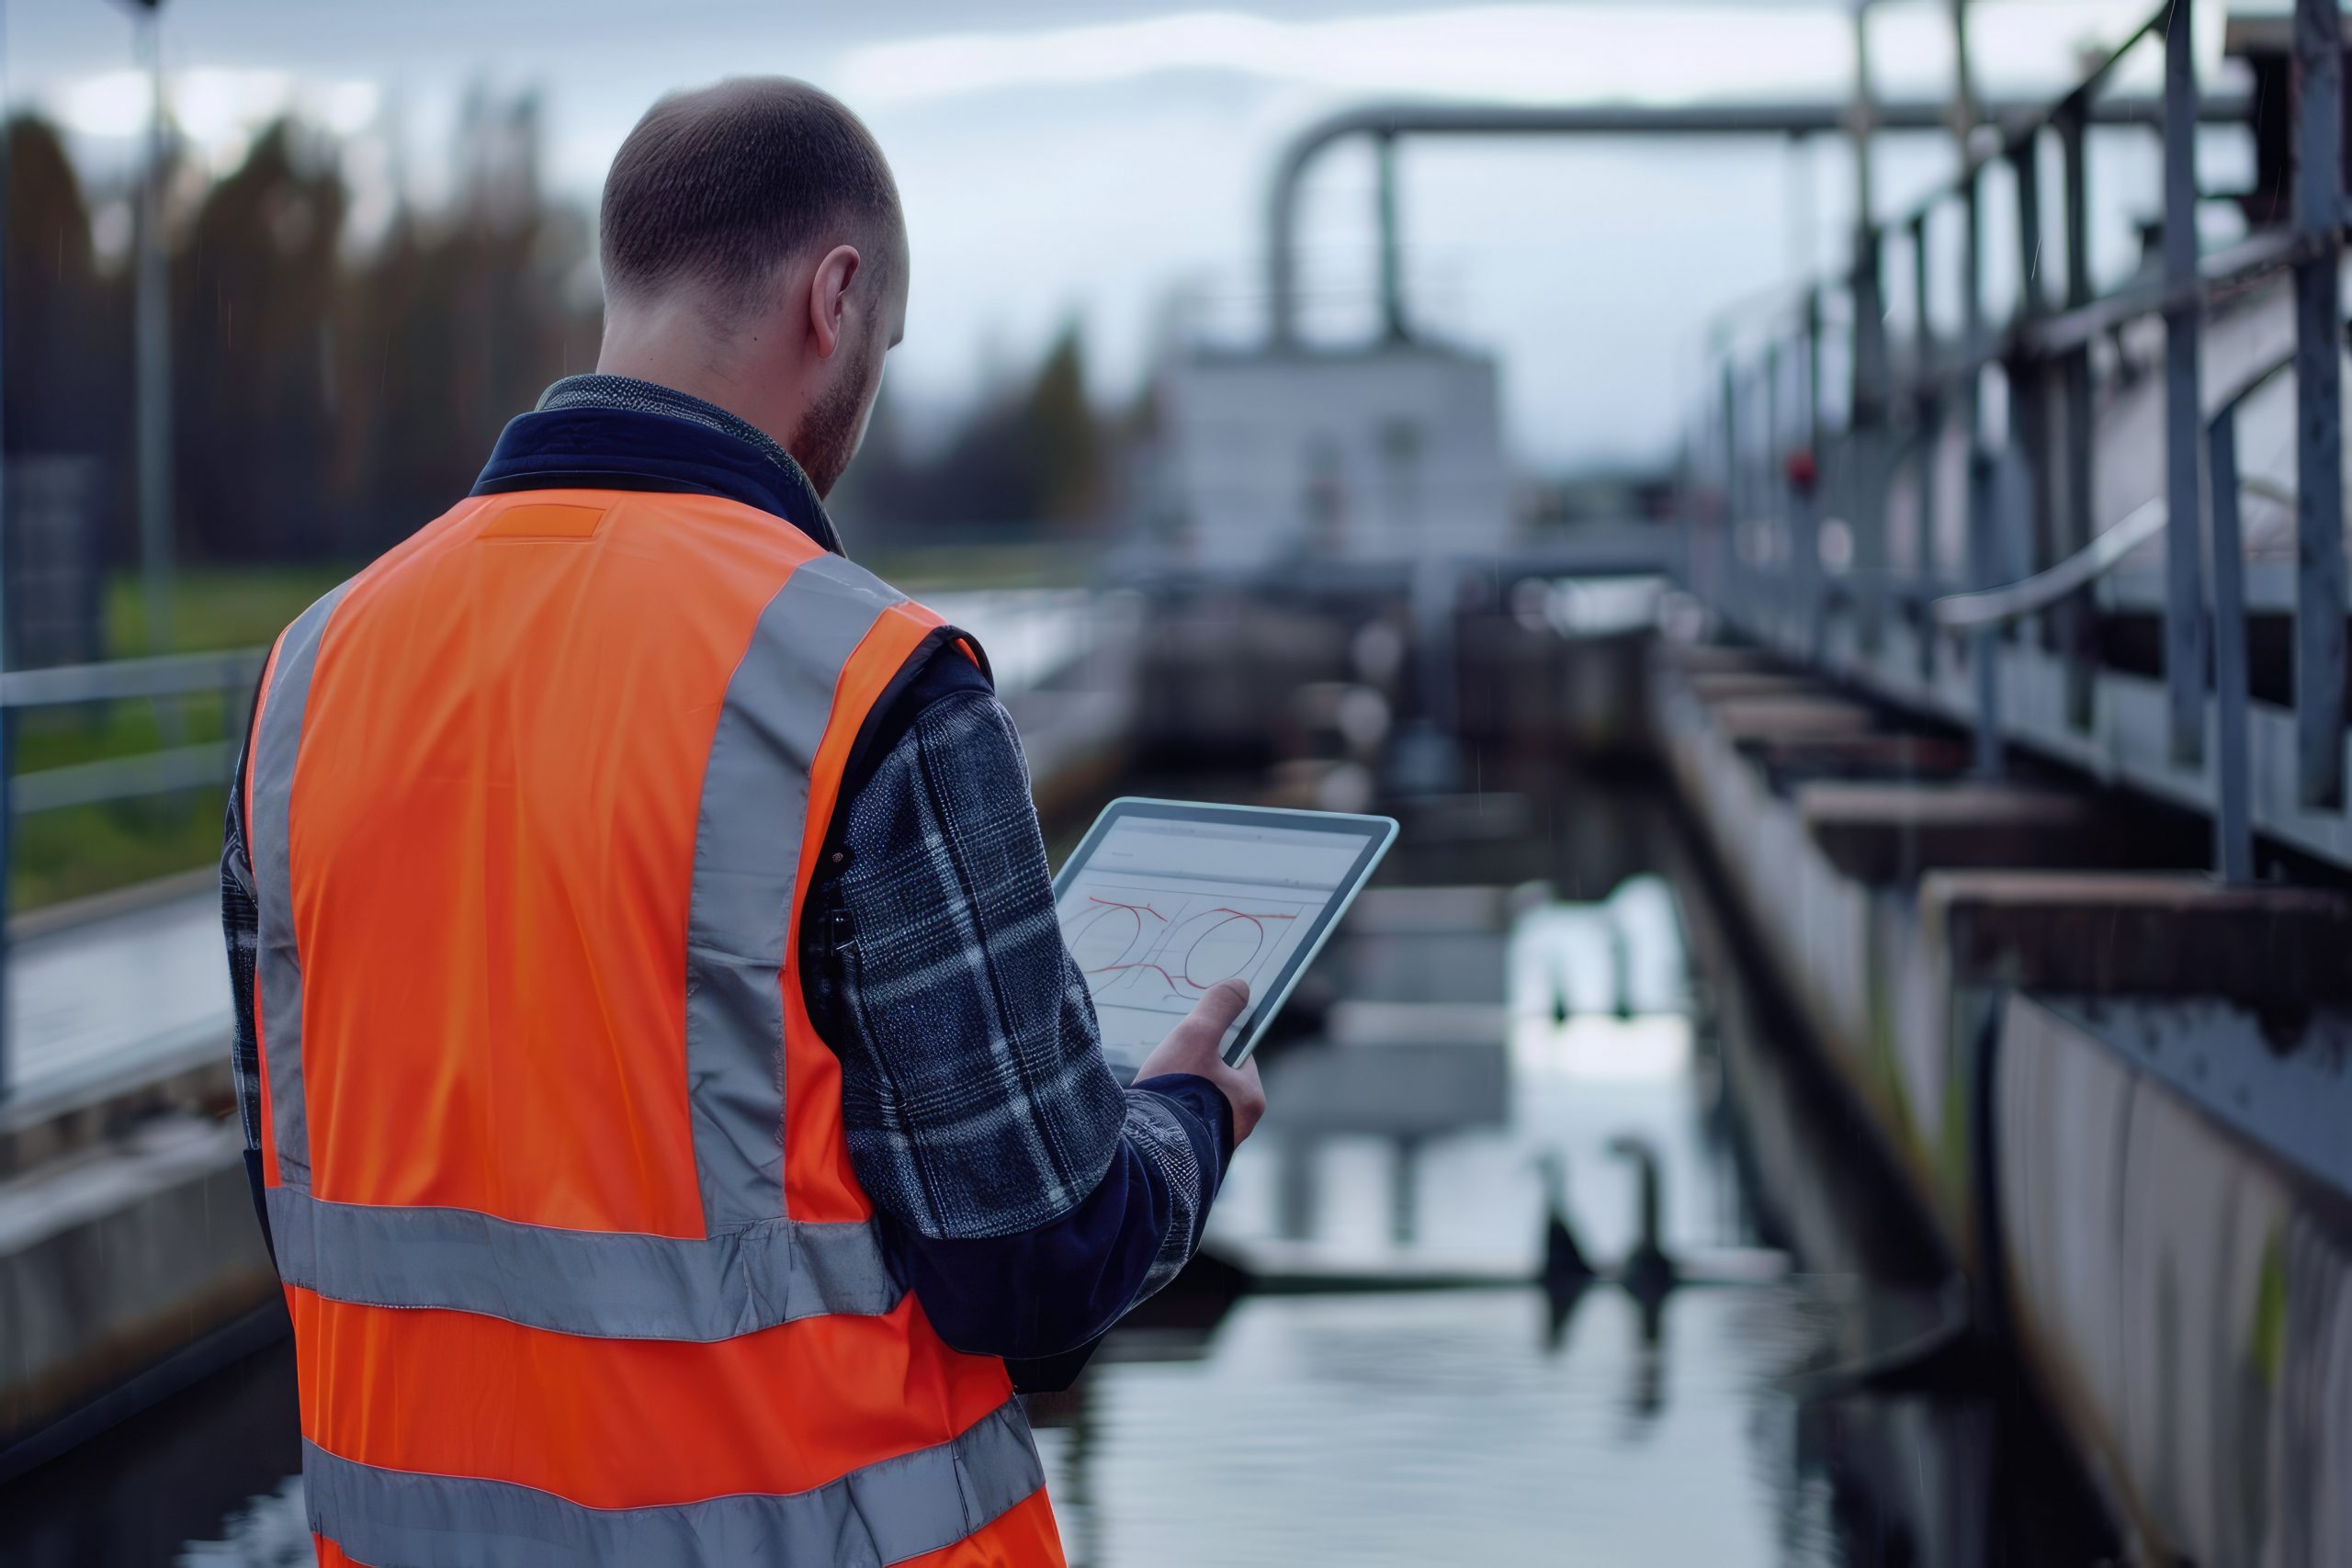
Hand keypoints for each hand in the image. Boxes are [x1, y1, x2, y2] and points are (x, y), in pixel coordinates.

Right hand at [1132, 978, 1266, 1144]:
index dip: (1215, 1042)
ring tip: (1159, 1086)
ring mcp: (1216, 1143)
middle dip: (1196, 1069)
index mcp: (1251, 1098)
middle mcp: (1240, 1125)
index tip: (1194, 1039)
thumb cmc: (1179, 1093)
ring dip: (1182, 1092)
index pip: (1239, 1057)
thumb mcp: (1196, 1037)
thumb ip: (1217, 1008)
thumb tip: (1239, 986)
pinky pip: (1185, 1124)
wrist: (1150, 1153)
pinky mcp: (1193, 1155)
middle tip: (1172, 1062)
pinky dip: (1172, 1113)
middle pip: (1218, 1080)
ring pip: (1201, 1102)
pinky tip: (1155, 1109)